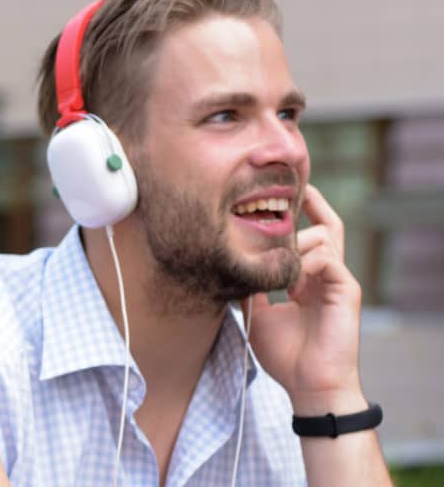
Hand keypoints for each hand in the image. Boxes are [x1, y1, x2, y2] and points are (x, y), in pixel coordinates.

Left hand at [244, 184, 366, 413]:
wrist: (309, 386)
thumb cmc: (285, 356)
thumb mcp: (256, 314)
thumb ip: (249, 288)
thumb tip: (230, 266)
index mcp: (308, 279)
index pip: (308, 236)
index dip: (298, 214)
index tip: (276, 195)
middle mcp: (325, 275)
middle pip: (327, 224)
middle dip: (308, 204)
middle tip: (285, 191)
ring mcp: (338, 280)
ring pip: (324, 236)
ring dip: (297, 242)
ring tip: (278, 264)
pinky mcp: (347, 290)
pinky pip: (329, 258)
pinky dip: (307, 261)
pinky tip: (290, 282)